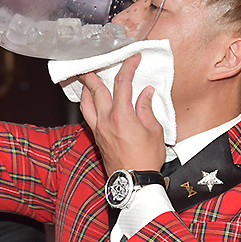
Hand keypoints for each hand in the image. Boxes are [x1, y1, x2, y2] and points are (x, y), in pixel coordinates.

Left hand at [79, 54, 164, 174]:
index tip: (133, 59)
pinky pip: (87, 115)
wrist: (134, 183)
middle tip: (92, 61)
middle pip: (95, 90)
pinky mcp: (97, 137)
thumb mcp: (154, 132)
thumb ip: (147, 109)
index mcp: (122, 116)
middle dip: (94, 73)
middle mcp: (106, 120)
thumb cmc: (146, 160)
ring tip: (87, 80)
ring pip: (85, 103)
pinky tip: (91, 101)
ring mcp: (99, 129)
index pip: (122, 84)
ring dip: (86, 89)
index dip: (127, 67)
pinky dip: (87, 104)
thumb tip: (146, 93)